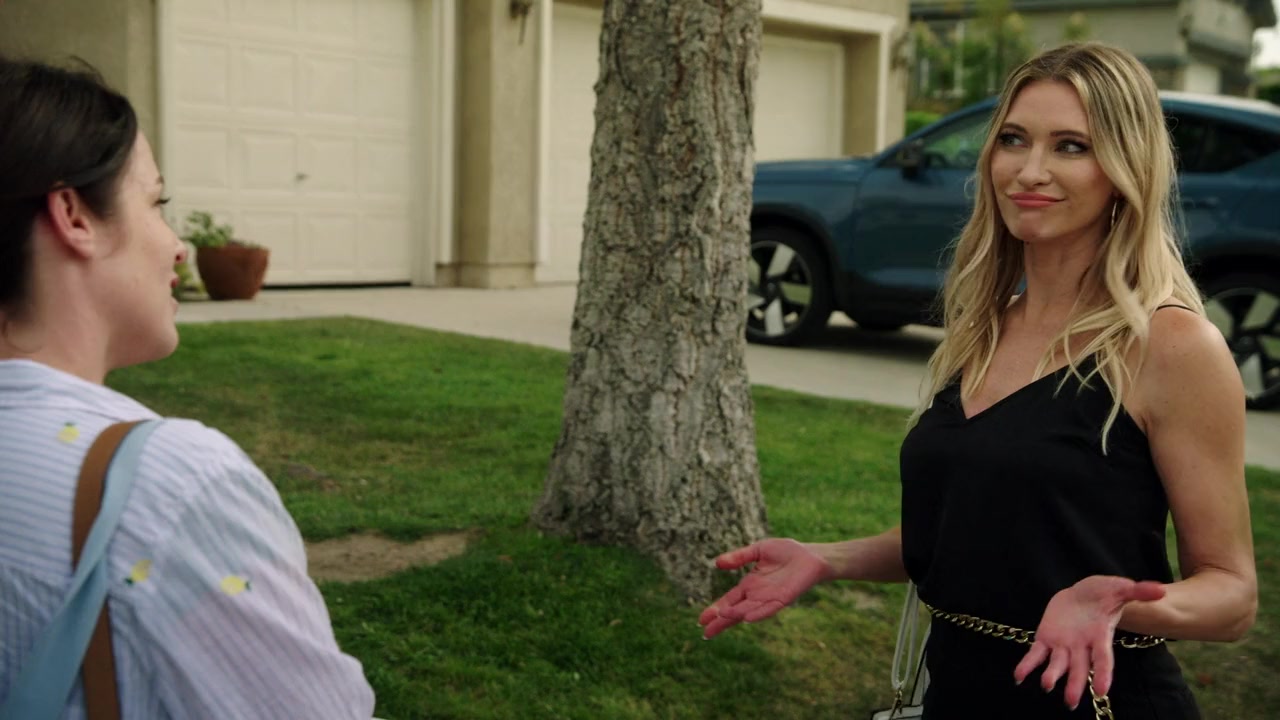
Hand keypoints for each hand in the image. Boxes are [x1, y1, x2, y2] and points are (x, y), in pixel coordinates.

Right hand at [698, 538, 832, 638]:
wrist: (811, 555)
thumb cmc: (786, 552)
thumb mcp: (758, 550)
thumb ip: (739, 557)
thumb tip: (717, 563)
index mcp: (749, 585)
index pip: (728, 601)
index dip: (715, 610)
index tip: (701, 620)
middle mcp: (757, 595)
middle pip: (735, 611)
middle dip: (721, 621)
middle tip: (706, 632)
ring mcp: (770, 598)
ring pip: (749, 610)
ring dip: (736, 615)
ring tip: (722, 619)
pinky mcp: (784, 598)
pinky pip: (769, 608)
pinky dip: (758, 613)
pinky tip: (747, 618)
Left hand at [1013, 576, 1165, 709]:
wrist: (1084, 593)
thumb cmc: (1104, 594)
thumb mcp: (1120, 588)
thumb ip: (1138, 591)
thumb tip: (1161, 589)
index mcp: (1100, 637)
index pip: (1103, 659)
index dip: (1103, 674)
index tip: (1101, 691)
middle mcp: (1082, 646)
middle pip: (1080, 669)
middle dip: (1075, 684)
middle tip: (1070, 702)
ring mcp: (1063, 645)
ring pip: (1057, 665)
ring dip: (1052, 676)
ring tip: (1047, 686)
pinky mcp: (1046, 639)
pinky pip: (1035, 655)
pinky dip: (1027, 665)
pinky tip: (1018, 676)